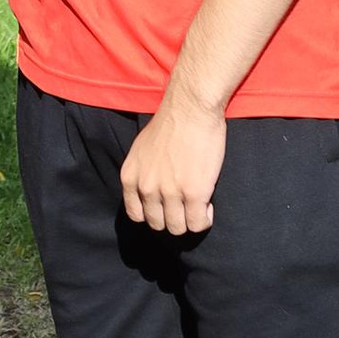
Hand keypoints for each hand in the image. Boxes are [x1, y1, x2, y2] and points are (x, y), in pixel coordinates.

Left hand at [121, 86, 225, 237]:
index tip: (166, 206)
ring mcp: (170, 192)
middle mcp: (146, 188)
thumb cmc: (170, 124)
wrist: (191, 109)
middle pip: (157, 224)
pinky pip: (198, 224)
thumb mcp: (141, 150)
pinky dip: (204, 219)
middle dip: (172, 218)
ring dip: (189, 220)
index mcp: (130, 177)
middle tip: (185, 205)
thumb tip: (150, 194)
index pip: (136, 215)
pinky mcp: (194, 194)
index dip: (154, 214)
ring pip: (177, 228)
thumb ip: (142, 173)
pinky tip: (208, 204)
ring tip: (198, 204)